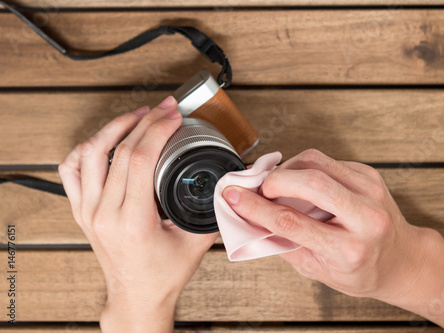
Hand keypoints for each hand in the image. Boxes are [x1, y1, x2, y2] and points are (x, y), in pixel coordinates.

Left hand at [59, 97, 217, 332]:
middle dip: (145, 121)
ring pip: (90, 153)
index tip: (174, 116)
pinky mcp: (81, 210)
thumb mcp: (196, 242)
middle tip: (164, 109)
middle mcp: (104, 214)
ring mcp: (87, 211)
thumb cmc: (163, 276)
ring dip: (114, 127)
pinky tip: (104, 139)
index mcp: (133, 222)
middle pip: (120, 150)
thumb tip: (224, 180)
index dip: (158, 129)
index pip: (140, 159)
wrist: (137, 296)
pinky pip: (71, 169)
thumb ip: (211, 209)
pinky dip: (86, 148)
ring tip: (137, 116)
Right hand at [222, 149, 431, 301]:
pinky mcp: (369, 175)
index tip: (234, 196)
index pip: (292, 222)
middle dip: (274, 180)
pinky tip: (300, 182)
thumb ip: (285, 245)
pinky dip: (305, 167)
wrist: (402, 260)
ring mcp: (370, 191)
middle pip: (311, 183)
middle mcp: (364, 218)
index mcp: (348, 250)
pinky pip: (328, 160)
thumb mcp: (319, 271)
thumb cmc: (362, 270)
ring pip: (318, 162)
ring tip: (277, 183)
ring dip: (288, 168)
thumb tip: (252, 219)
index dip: (256, 207)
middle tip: (258, 187)